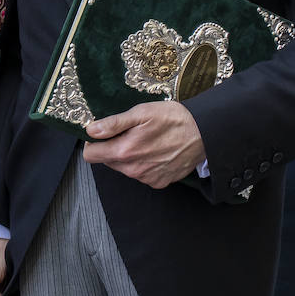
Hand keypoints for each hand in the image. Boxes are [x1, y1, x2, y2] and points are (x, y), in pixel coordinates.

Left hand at [82, 100, 205, 188]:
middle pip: (108, 161)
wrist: (203, 133)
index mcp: (124, 152)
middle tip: (129, 133)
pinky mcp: (159, 182)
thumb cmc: (172, 119)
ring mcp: (146, 178)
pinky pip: (141, 174)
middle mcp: (133, 170)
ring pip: (125, 168)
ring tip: (146, 141)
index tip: (102, 134)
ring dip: (129, 156)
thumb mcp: (140, 113)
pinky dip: (144, 164)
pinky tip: (156, 151)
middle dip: (113, 148)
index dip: (93, 143)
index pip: (91, 155)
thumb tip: (91, 130)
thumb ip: (113, 124)